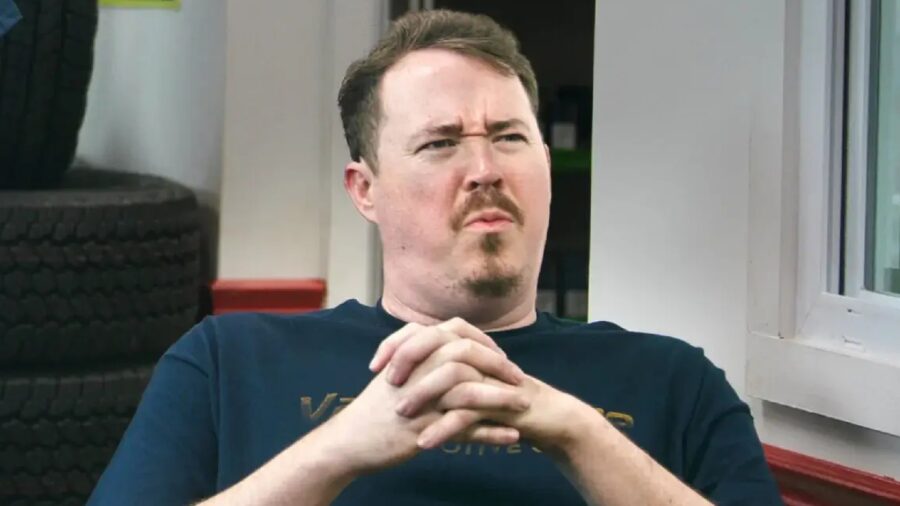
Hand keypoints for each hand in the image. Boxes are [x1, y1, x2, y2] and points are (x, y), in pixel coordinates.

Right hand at [316, 320, 528, 476]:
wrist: (350, 439)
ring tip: (524, 406)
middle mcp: (418, 369)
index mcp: (413, 351)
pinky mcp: (424, 428)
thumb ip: (421, 352)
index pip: (457, 332)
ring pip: (471, 392)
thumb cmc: (375, 406)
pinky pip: (467, 429)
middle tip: (519, 379)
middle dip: (499, 366)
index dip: (483, 342)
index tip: (500, 356)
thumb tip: (450, 343)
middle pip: (468, 355)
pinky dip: (492, 433)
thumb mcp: (396, 369)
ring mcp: (421, 398)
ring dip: (502, 399)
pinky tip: (511, 436)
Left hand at [374, 318, 596, 454]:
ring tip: (402, 417)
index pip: (423, 331)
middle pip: (435, 341)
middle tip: (386, 384)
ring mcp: (488, 375)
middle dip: (407, 361)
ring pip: (451, 374)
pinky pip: (468, 412)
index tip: (375, 366)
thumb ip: (437, 371)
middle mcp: (475, 353)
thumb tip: (398, 369)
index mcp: (462, 345)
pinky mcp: (500, 401)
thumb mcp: (463, 383)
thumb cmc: (498, 398)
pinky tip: (425, 444)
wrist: (543, 415)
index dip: (396, 344)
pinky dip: (444, 428)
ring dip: (423, 395)